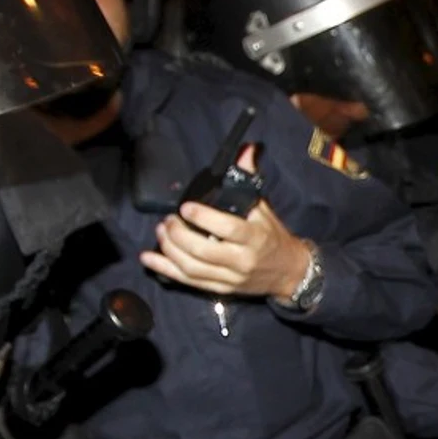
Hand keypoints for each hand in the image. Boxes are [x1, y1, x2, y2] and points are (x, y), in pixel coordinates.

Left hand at [140, 146, 314, 298]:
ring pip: (192, 268)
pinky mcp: (220, 289)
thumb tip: (245, 149)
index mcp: (255, 237)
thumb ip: (249, 179)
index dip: (203, 218)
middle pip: (203, 251)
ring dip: (170, 250)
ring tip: (161, 232)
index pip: (228, 228)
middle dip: (179, 235)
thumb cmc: (272, 236)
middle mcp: (242, 260)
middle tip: (168, 220)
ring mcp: (230, 278)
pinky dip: (165, 269)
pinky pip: (188, 281)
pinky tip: (148, 259)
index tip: (186, 207)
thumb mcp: (264, 208)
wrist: (289, 272)